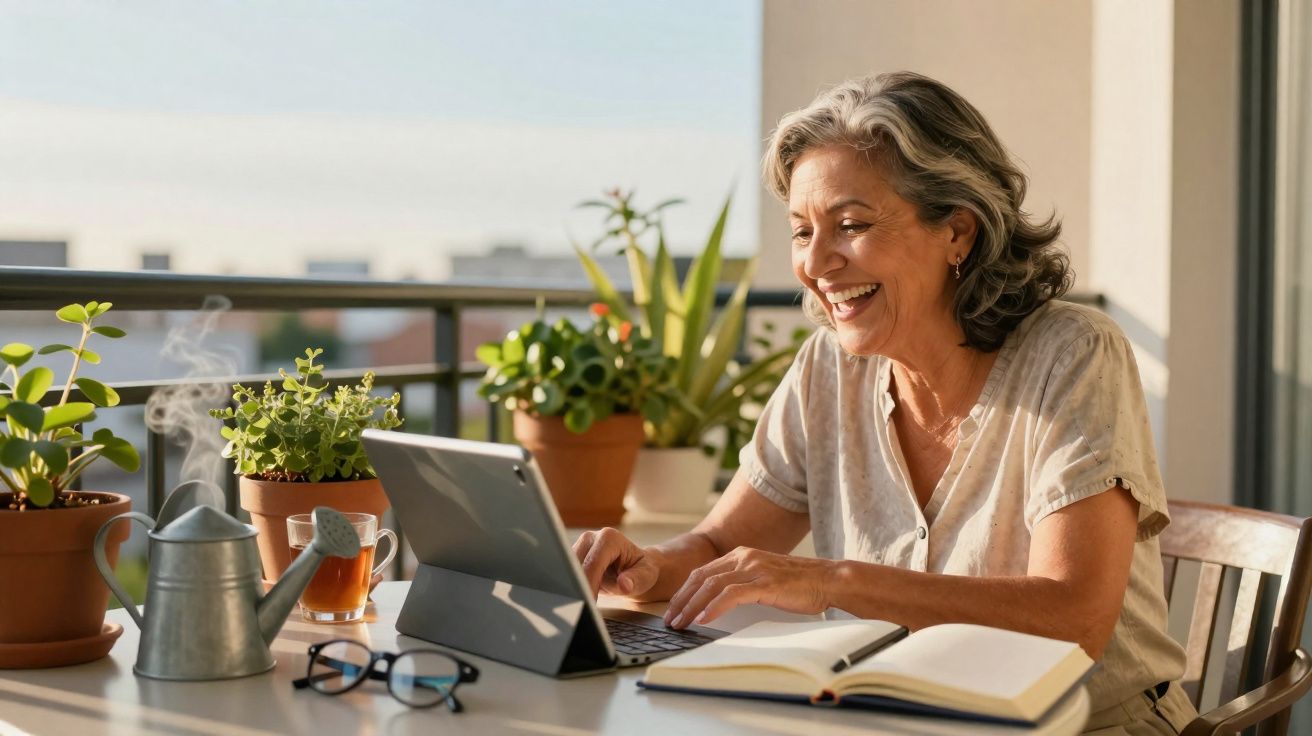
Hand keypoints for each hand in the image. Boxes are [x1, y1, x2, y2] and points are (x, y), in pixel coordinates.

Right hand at [572, 527, 660, 598]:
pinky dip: (571, 587)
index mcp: (609, 538)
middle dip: (578, 587)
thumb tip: (624, 585)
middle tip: (583, 607)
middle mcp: (591, 538)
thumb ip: (635, 580)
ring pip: (567, 569)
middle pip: (575, 565)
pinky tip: (577, 598)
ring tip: (580, 604)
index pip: (593, 563)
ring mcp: (579, 546)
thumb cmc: (641, 570)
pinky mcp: (572, 558)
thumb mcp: (646, 575)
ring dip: (572, 587)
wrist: (635, 568)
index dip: (589, 584)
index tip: (589, 602)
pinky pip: (566, 573)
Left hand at [664, 547, 833, 628]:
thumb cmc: (799, 584)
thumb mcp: (764, 578)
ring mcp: (755, 569)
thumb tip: (719, 602)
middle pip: (701, 577)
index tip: (674, 608)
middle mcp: (745, 557)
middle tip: (670, 618)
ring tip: (681, 622)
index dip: (685, 590)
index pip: (703, 571)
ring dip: (692, 605)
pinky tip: (703, 618)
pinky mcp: (765, 583)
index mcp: (742, 554)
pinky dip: (714, 607)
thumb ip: (743, 583)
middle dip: (682, 599)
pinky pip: (731, 595)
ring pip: (712, 585)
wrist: (828, 580)